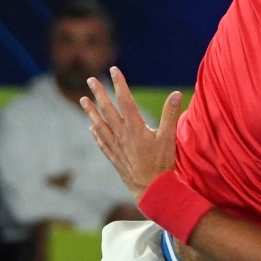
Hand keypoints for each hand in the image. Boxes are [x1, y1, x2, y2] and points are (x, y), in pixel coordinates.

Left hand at [79, 66, 181, 200]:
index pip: (125, 99)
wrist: (151, 190)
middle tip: (91, 80)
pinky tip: (92, 128)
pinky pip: (102, 142)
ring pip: (100, 125)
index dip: (119, 83)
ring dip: (91, 112)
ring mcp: (116, 146)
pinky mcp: (115, 157)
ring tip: (83, 100)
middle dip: (99, 93)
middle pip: (107, 109)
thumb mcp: (169, 137)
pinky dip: (96, 133)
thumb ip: (171, 115)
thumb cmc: (162, 163)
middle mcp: (122, 134)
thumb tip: (177, 94)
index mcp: (135, 127)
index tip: (114, 70)